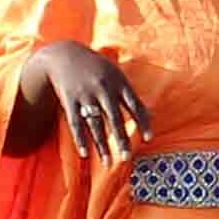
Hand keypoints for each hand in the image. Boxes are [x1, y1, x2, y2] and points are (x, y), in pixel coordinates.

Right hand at [20, 43, 150, 163]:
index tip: (149, 139)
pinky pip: (75, 123)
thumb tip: (153, 115)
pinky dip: (80, 139)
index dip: (143, 122)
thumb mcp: (116, 76)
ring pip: (95, 124)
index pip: (134, 105)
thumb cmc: (96, 68)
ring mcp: (85, 95)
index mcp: (118, 82)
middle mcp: (103, 89)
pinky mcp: (69, 100)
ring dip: (101, 145)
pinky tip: (85, 154)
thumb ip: (132, 97)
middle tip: (127, 158)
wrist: (64, 54)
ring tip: (108, 163)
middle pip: (114, 118)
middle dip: (121, 139)